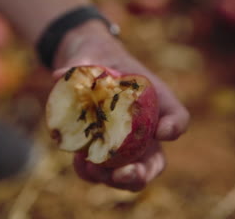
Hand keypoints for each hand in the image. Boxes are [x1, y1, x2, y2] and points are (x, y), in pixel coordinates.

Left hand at [52, 21, 189, 190]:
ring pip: (128, 176)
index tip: (162, 131)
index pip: (177, 118)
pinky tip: (80, 162)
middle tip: (125, 173)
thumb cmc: (98, 61)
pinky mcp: (100, 154)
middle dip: (141, 174)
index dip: (174, 127)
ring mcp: (122, 148)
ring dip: (113, 179)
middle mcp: (143, 132)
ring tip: (93, 167)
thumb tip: (58, 75)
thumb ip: (80, 65)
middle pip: (154, 163)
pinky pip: (100, 173)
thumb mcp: (91, 56)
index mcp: (153, 104)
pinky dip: (90, 173)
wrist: (83, 72)